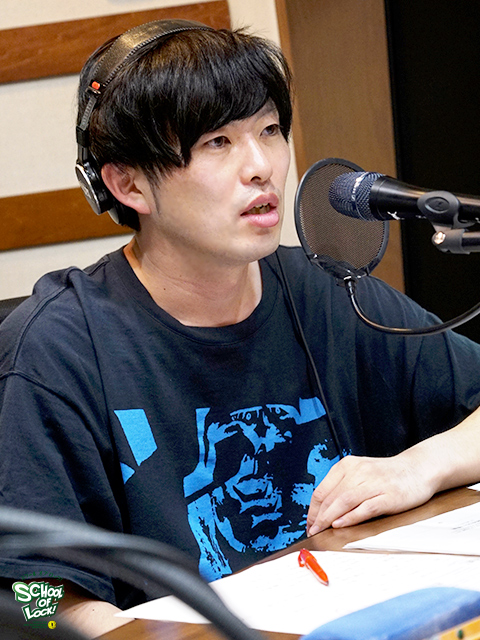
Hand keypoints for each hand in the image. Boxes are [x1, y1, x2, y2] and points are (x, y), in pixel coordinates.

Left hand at [306, 453, 435, 535]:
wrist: (417, 469)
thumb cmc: (386, 475)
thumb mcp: (360, 474)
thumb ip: (342, 487)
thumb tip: (322, 512)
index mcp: (347, 465)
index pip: (322, 489)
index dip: (313, 509)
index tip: (310, 523)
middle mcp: (359, 471)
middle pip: (331, 497)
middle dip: (319, 517)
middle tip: (313, 531)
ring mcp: (374, 483)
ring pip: (344, 501)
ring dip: (330, 518)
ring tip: (322, 530)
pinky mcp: (388, 496)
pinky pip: (366, 507)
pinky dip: (351, 517)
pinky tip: (341, 524)